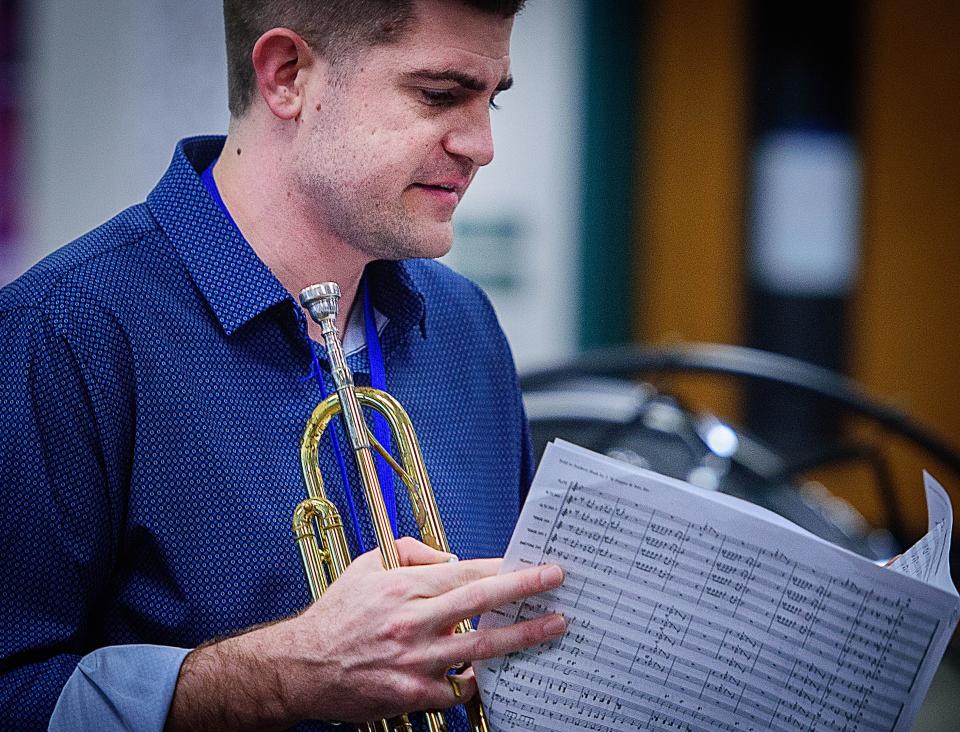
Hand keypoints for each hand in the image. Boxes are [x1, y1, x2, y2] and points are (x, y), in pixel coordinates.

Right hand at [166, 537, 565, 729]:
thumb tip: (451, 558)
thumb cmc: (336, 614)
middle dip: (524, 589)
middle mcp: (413, 622)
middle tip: (557, 581)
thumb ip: (411, 553)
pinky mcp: (413, 694)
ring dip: (522, 635)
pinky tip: (503, 668)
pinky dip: (481, 676)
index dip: (505, 567)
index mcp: (403, 587)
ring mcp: (415, 661)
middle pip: (482, 602)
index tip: (533, 562)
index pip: (467, 571)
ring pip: (481, 646)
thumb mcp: (368, 566)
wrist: (301, 667)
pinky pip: (459, 685)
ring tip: (553, 626)